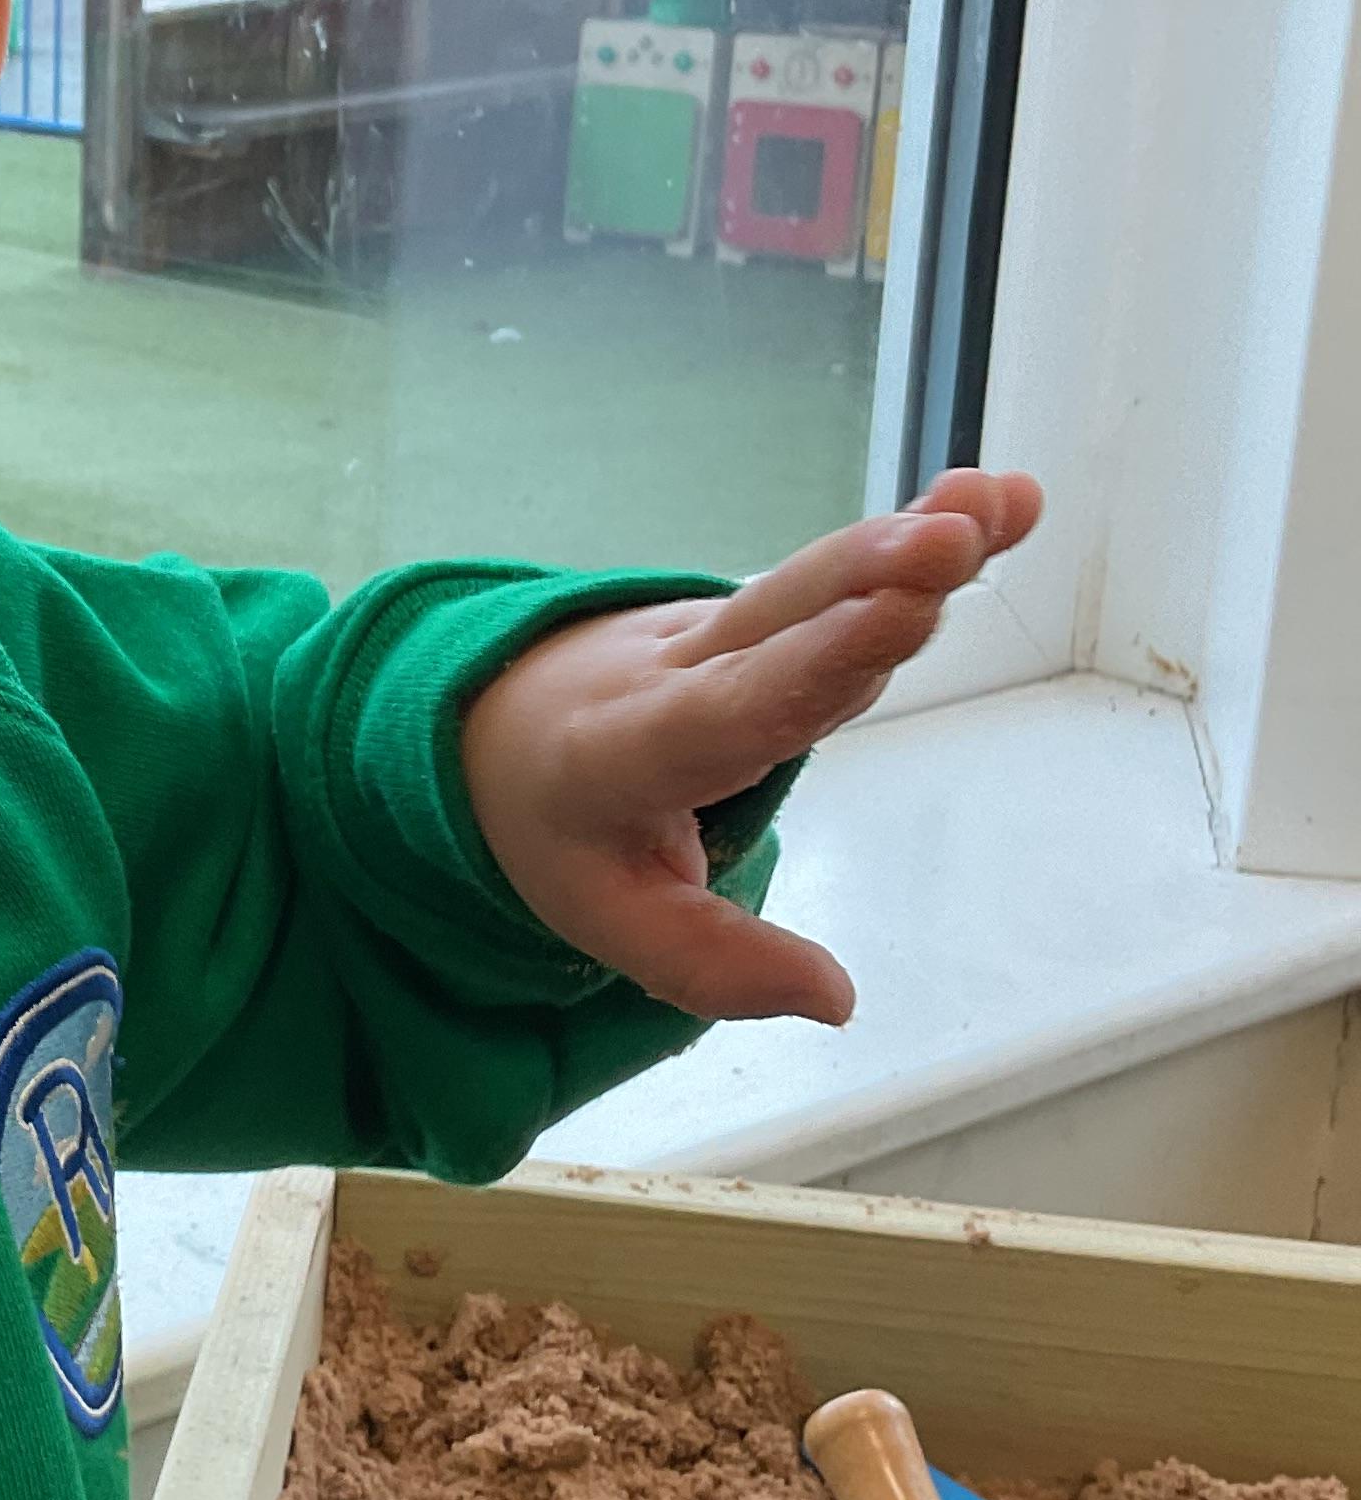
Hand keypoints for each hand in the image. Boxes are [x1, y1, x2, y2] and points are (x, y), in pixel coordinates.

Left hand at [458, 471, 1042, 1024]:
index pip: (731, 709)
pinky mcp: (757, 609)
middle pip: (776, 622)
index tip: (900, 615)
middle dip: (868, 578)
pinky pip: (835, 576)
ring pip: (810, 582)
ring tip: (998, 502)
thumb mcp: (608, 921)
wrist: (497, 727)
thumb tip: (835, 998)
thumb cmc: (561, 831)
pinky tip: (1003, 501)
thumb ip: (714, 966)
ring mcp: (715, 627)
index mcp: (628, 749)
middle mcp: (675, 669)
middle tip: (950, 539)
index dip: (818, 663)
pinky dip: (916, 535)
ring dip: (907, 540)